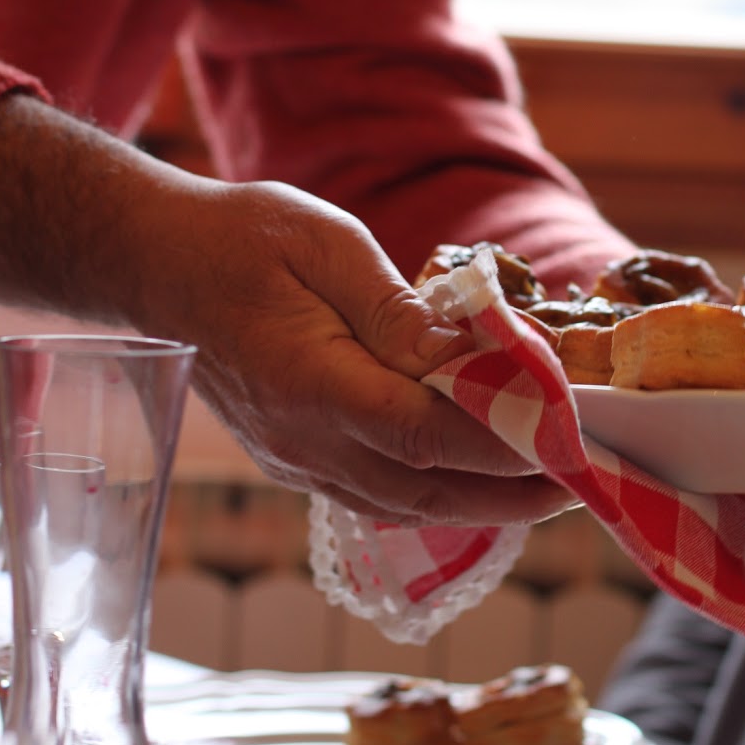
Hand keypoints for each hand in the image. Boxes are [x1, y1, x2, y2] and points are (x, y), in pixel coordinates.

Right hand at [138, 177, 571, 525]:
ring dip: (484, 504)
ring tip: (550, 485)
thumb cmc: (244, 238)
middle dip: (514, 492)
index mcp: (312, 383)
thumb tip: (467, 355)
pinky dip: (438, 496)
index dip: (503, 441)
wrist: (160, 264)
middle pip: (427, 490)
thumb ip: (398, 309)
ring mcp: (295, 459)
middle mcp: (304, 440)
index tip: (568, 430)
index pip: (425, 433)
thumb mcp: (328, 246)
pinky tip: (479, 480)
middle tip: (584, 477)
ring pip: (406, 505)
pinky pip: (378, 496)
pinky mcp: (295, 459)